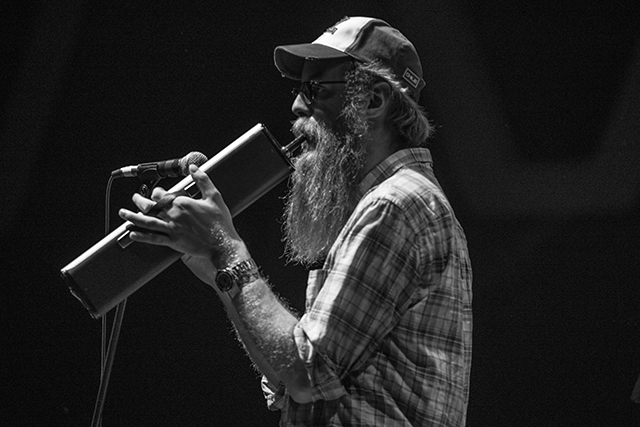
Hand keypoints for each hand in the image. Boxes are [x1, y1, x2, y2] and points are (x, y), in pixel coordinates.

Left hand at [118, 164, 248, 268]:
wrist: (222, 244)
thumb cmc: (220, 222)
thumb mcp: (214, 196)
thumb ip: (202, 180)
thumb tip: (193, 168)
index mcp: (182, 203)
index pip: (161, 194)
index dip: (156, 192)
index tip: (156, 192)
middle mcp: (173, 215)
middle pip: (149, 206)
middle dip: (139, 201)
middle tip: (134, 198)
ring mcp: (171, 229)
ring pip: (146, 221)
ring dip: (132, 217)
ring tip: (123, 213)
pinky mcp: (173, 242)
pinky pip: (153, 238)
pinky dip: (141, 236)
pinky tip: (132, 233)